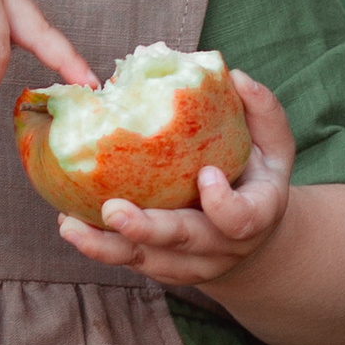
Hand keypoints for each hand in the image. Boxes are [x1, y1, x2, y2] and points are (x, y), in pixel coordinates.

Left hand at [58, 72, 293, 292]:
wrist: (250, 237)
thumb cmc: (256, 178)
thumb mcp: (274, 146)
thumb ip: (262, 112)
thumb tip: (237, 77)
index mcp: (256, 216)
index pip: (241, 220)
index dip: (222, 203)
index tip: (204, 174)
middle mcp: (222, 247)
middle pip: (184, 242)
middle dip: (146, 228)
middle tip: (112, 209)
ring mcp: (191, 264)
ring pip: (147, 260)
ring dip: (106, 245)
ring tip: (70, 225)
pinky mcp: (162, 268)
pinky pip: (129, 261)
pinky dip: (99, 246)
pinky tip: (71, 225)